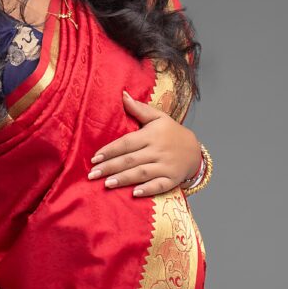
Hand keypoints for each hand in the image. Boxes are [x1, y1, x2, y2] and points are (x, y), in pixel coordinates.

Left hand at [86, 89, 201, 196]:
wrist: (195, 150)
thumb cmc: (171, 132)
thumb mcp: (158, 117)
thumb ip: (139, 109)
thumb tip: (122, 94)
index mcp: (151, 135)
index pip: (126, 143)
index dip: (110, 150)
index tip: (94, 158)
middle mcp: (158, 150)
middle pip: (130, 160)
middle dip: (110, 167)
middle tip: (92, 174)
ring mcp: (166, 166)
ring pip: (142, 173)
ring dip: (124, 179)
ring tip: (107, 184)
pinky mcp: (172, 179)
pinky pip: (160, 185)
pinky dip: (148, 190)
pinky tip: (134, 194)